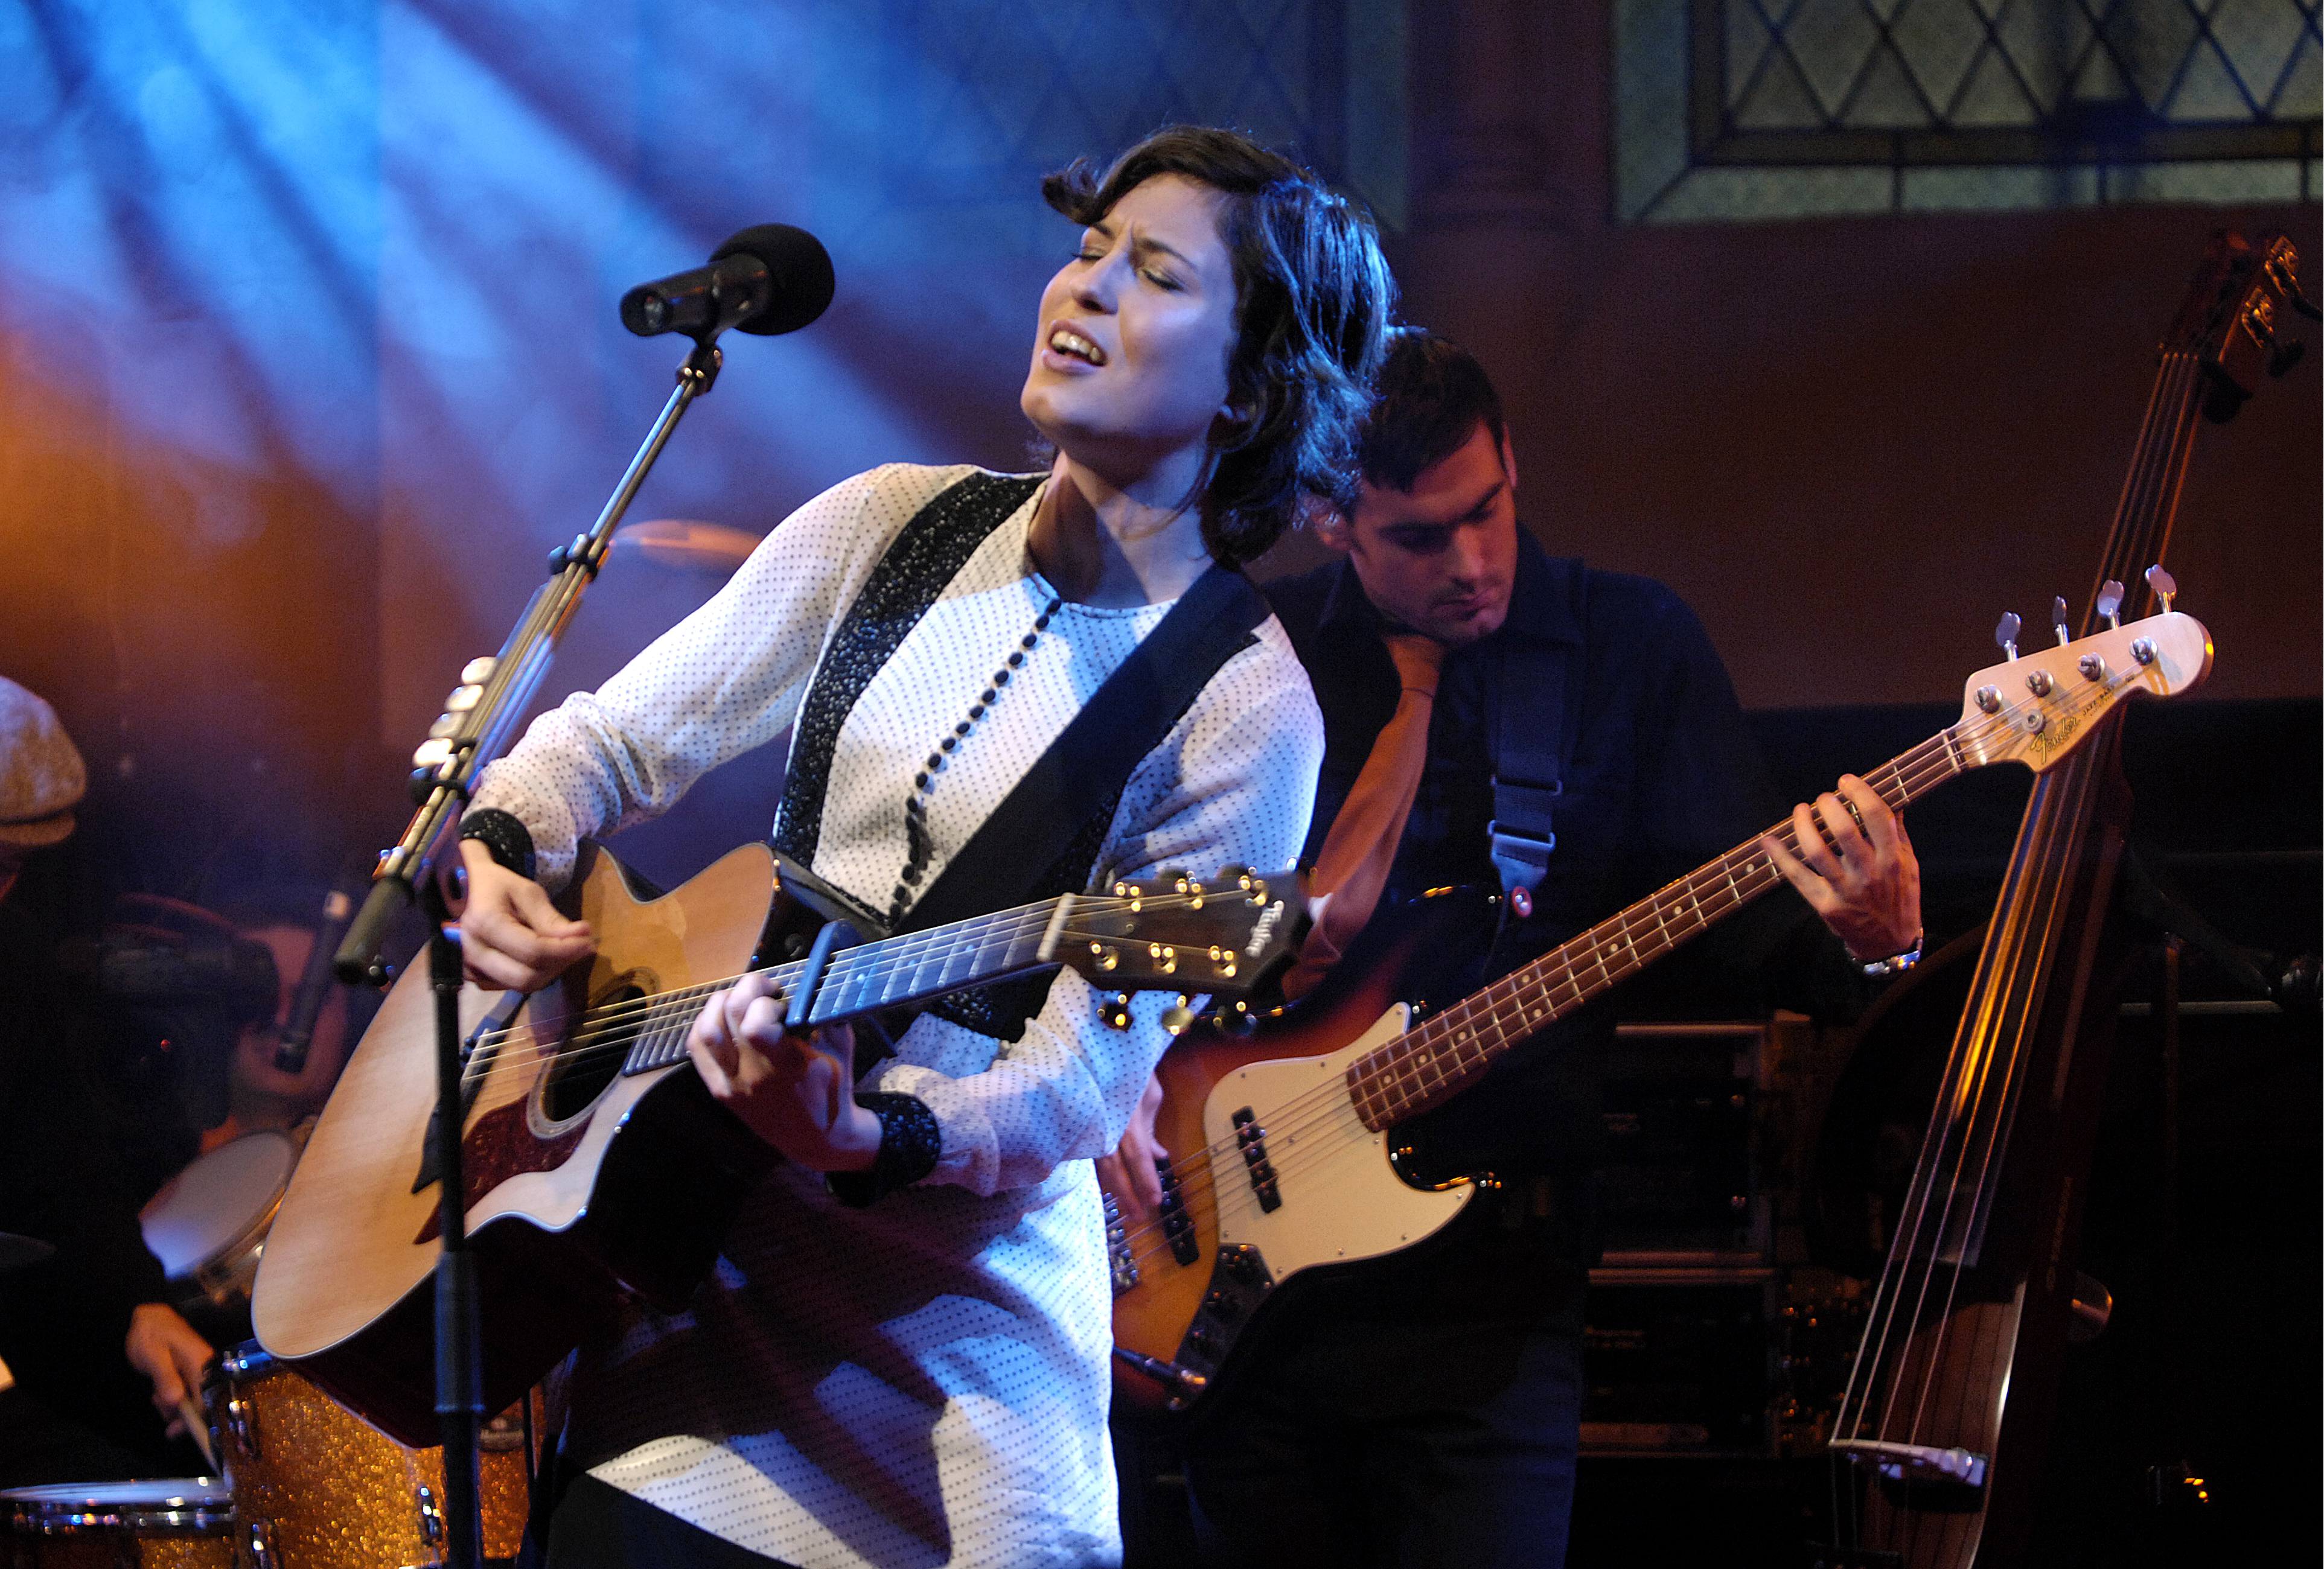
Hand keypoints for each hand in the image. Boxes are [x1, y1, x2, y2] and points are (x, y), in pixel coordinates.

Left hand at [124, 1303, 211, 1437]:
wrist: (148, 1317)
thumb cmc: (150, 1334)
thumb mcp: (153, 1356)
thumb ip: (166, 1378)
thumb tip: (176, 1402)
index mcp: (202, 1364)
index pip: (208, 1397)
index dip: (195, 1418)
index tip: (175, 1431)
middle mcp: (206, 1368)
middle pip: (203, 1402)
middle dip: (181, 1415)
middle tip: (160, 1416)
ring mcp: (199, 1370)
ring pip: (193, 1399)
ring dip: (174, 1407)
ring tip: (155, 1398)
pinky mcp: (192, 1372)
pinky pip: (187, 1392)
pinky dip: (173, 1398)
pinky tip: (159, 1392)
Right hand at [451, 839, 594, 990]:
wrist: (465, 892)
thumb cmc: (498, 886)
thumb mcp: (527, 892)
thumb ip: (551, 919)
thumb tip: (582, 937)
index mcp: (485, 925)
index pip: (533, 952)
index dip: (565, 950)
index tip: (588, 941)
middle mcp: (473, 953)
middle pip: (527, 977)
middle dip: (560, 964)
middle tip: (579, 946)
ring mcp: (470, 969)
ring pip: (522, 986)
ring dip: (549, 971)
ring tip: (562, 949)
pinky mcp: (474, 978)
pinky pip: (512, 986)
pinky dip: (533, 974)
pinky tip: (542, 956)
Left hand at [688, 970, 879, 1171]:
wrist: (818, 1137)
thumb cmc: (833, 1088)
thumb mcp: (841, 1048)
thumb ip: (824, 1014)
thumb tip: (809, 983)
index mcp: (786, 1066)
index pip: (756, 1023)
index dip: (765, 1000)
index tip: (781, 998)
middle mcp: (752, 1075)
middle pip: (729, 1016)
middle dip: (746, 989)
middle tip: (763, 988)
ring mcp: (731, 1084)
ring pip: (706, 1031)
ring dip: (721, 1003)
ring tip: (740, 999)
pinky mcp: (720, 1091)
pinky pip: (698, 1050)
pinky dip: (705, 1025)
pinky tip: (722, 1018)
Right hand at [1095, 1073, 1167, 1222]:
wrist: (1101, 1048)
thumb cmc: (1131, 1070)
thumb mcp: (1150, 1095)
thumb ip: (1150, 1128)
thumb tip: (1157, 1155)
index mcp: (1125, 1118)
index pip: (1137, 1157)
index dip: (1145, 1181)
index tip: (1155, 1202)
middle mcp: (1105, 1127)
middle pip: (1115, 1169)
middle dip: (1127, 1195)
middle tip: (1138, 1217)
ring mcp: (1091, 1128)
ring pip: (1101, 1166)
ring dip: (1115, 1189)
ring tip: (1127, 1210)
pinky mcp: (1083, 1128)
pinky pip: (1093, 1156)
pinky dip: (1103, 1174)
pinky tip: (1110, 1188)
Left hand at [1761, 774, 1922, 962]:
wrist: (1889, 942)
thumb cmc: (1899, 896)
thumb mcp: (1909, 864)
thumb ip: (1897, 832)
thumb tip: (1890, 798)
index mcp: (1893, 859)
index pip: (1876, 816)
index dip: (1859, 792)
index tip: (1846, 781)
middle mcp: (1869, 873)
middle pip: (1843, 830)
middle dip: (1828, 805)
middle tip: (1823, 798)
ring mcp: (1845, 890)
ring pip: (1817, 851)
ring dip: (1803, 825)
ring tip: (1801, 811)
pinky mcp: (1825, 904)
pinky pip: (1797, 877)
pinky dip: (1780, 856)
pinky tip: (1769, 840)